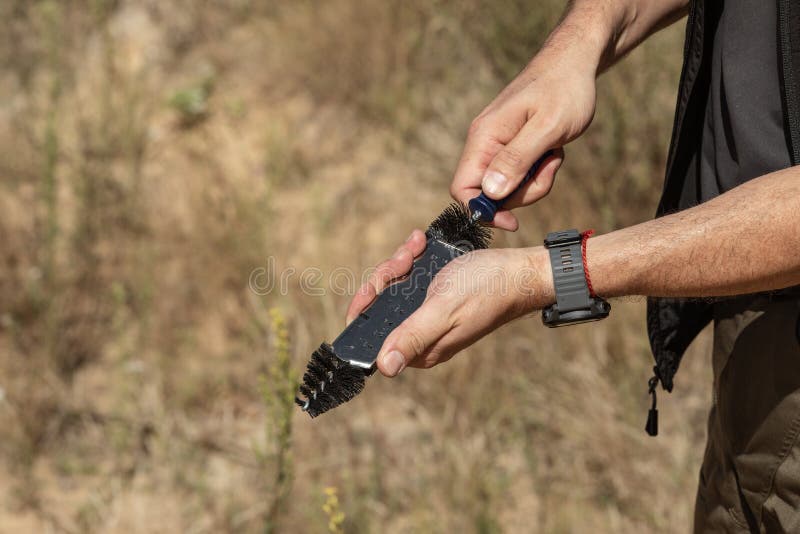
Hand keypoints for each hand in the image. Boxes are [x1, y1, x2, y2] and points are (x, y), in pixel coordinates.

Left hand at [346, 233, 553, 376]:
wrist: (520, 272)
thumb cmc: (487, 290)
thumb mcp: (444, 309)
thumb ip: (413, 335)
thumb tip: (385, 368)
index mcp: (421, 349)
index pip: (373, 336)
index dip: (365, 307)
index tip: (378, 282)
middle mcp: (422, 335)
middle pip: (380, 307)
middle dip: (387, 277)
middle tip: (407, 259)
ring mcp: (428, 314)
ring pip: (393, 288)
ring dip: (400, 262)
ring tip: (416, 247)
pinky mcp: (435, 296)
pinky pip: (410, 278)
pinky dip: (412, 259)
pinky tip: (421, 244)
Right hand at [450, 49, 597, 230]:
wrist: (574, 64)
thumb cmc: (564, 89)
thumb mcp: (547, 127)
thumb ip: (517, 160)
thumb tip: (489, 193)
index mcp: (484, 138)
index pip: (462, 189)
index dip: (482, 212)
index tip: (513, 221)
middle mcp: (483, 144)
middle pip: (489, 195)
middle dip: (522, 194)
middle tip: (549, 167)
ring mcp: (496, 146)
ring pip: (507, 189)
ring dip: (535, 182)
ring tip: (553, 153)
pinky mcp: (511, 148)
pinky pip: (519, 177)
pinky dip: (538, 172)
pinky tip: (551, 150)